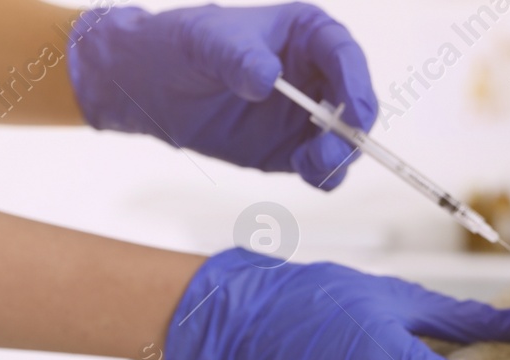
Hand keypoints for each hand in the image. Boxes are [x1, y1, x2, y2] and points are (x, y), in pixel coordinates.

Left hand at [68, 3, 376, 188]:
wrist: (152, 85)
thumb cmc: (182, 47)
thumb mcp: (206, 43)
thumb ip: (238, 58)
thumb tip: (268, 79)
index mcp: (306, 34)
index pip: (345, 56)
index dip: (357, 84)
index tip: (354, 112)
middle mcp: (317, 74)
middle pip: (356, 104)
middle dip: (351, 130)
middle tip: (328, 151)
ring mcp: (308, 114)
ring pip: (346, 140)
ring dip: (338, 157)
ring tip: (309, 163)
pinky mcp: (295, 147)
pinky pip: (324, 167)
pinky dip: (323, 175)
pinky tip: (304, 170)